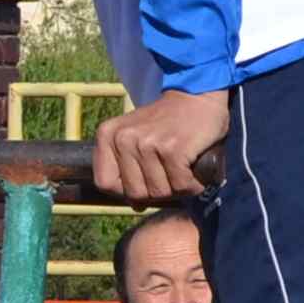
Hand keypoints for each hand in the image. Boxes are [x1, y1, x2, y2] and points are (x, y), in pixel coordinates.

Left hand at [90, 86, 232, 203]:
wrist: (198, 96)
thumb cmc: (168, 123)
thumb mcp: (135, 137)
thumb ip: (127, 167)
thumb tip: (135, 206)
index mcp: (108, 134)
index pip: (105, 183)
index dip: (125, 191)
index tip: (143, 182)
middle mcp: (124, 138)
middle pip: (135, 193)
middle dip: (156, 192)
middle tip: (169, 174)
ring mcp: (147, 143)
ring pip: (159, 193)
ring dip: (176, 188)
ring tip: (182, 169)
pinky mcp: (172, 149)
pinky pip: (180, 186)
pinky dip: (192, 185)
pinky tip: (193, 170)